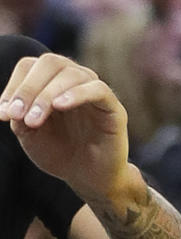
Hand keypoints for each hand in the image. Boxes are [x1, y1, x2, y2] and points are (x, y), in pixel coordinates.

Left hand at [0, 53, 128, 203]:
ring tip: (33, 121)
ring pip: (70, 74)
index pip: (32, 65)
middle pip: (50, 62)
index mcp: (52, 82)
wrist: (87, 176)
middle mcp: (74, 79)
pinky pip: (97, 89)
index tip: (3, 113)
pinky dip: (77, 94)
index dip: (14, 84)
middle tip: (15, 115)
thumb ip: (20, 119)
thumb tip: (11, 106)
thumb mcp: (31, 137)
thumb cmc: (59, 151)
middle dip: (28, 87)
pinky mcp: (111, 105)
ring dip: (46, 95)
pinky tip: (59, 106)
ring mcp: (94, 89)